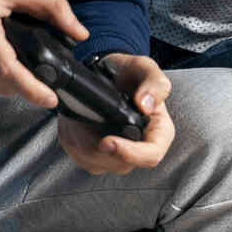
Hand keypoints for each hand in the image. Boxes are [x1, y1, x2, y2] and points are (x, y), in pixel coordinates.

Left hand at [57, 54, 175, 174]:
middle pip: (118, 162)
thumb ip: (154, 84)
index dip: (130, 153)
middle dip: (95, 143)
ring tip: (80, 115)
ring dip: (81, 139)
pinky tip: (76, 122)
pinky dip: (73, 139)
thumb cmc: (129, 74)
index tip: (107, 141)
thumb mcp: (145, 68)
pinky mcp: (96, 158)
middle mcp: (140, 148)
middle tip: (84, 117)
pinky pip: (80, 157)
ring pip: (95, 162)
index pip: (150, 155)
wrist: (108, 74)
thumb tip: (146, 105)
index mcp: (159, 132)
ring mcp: (118, 156)